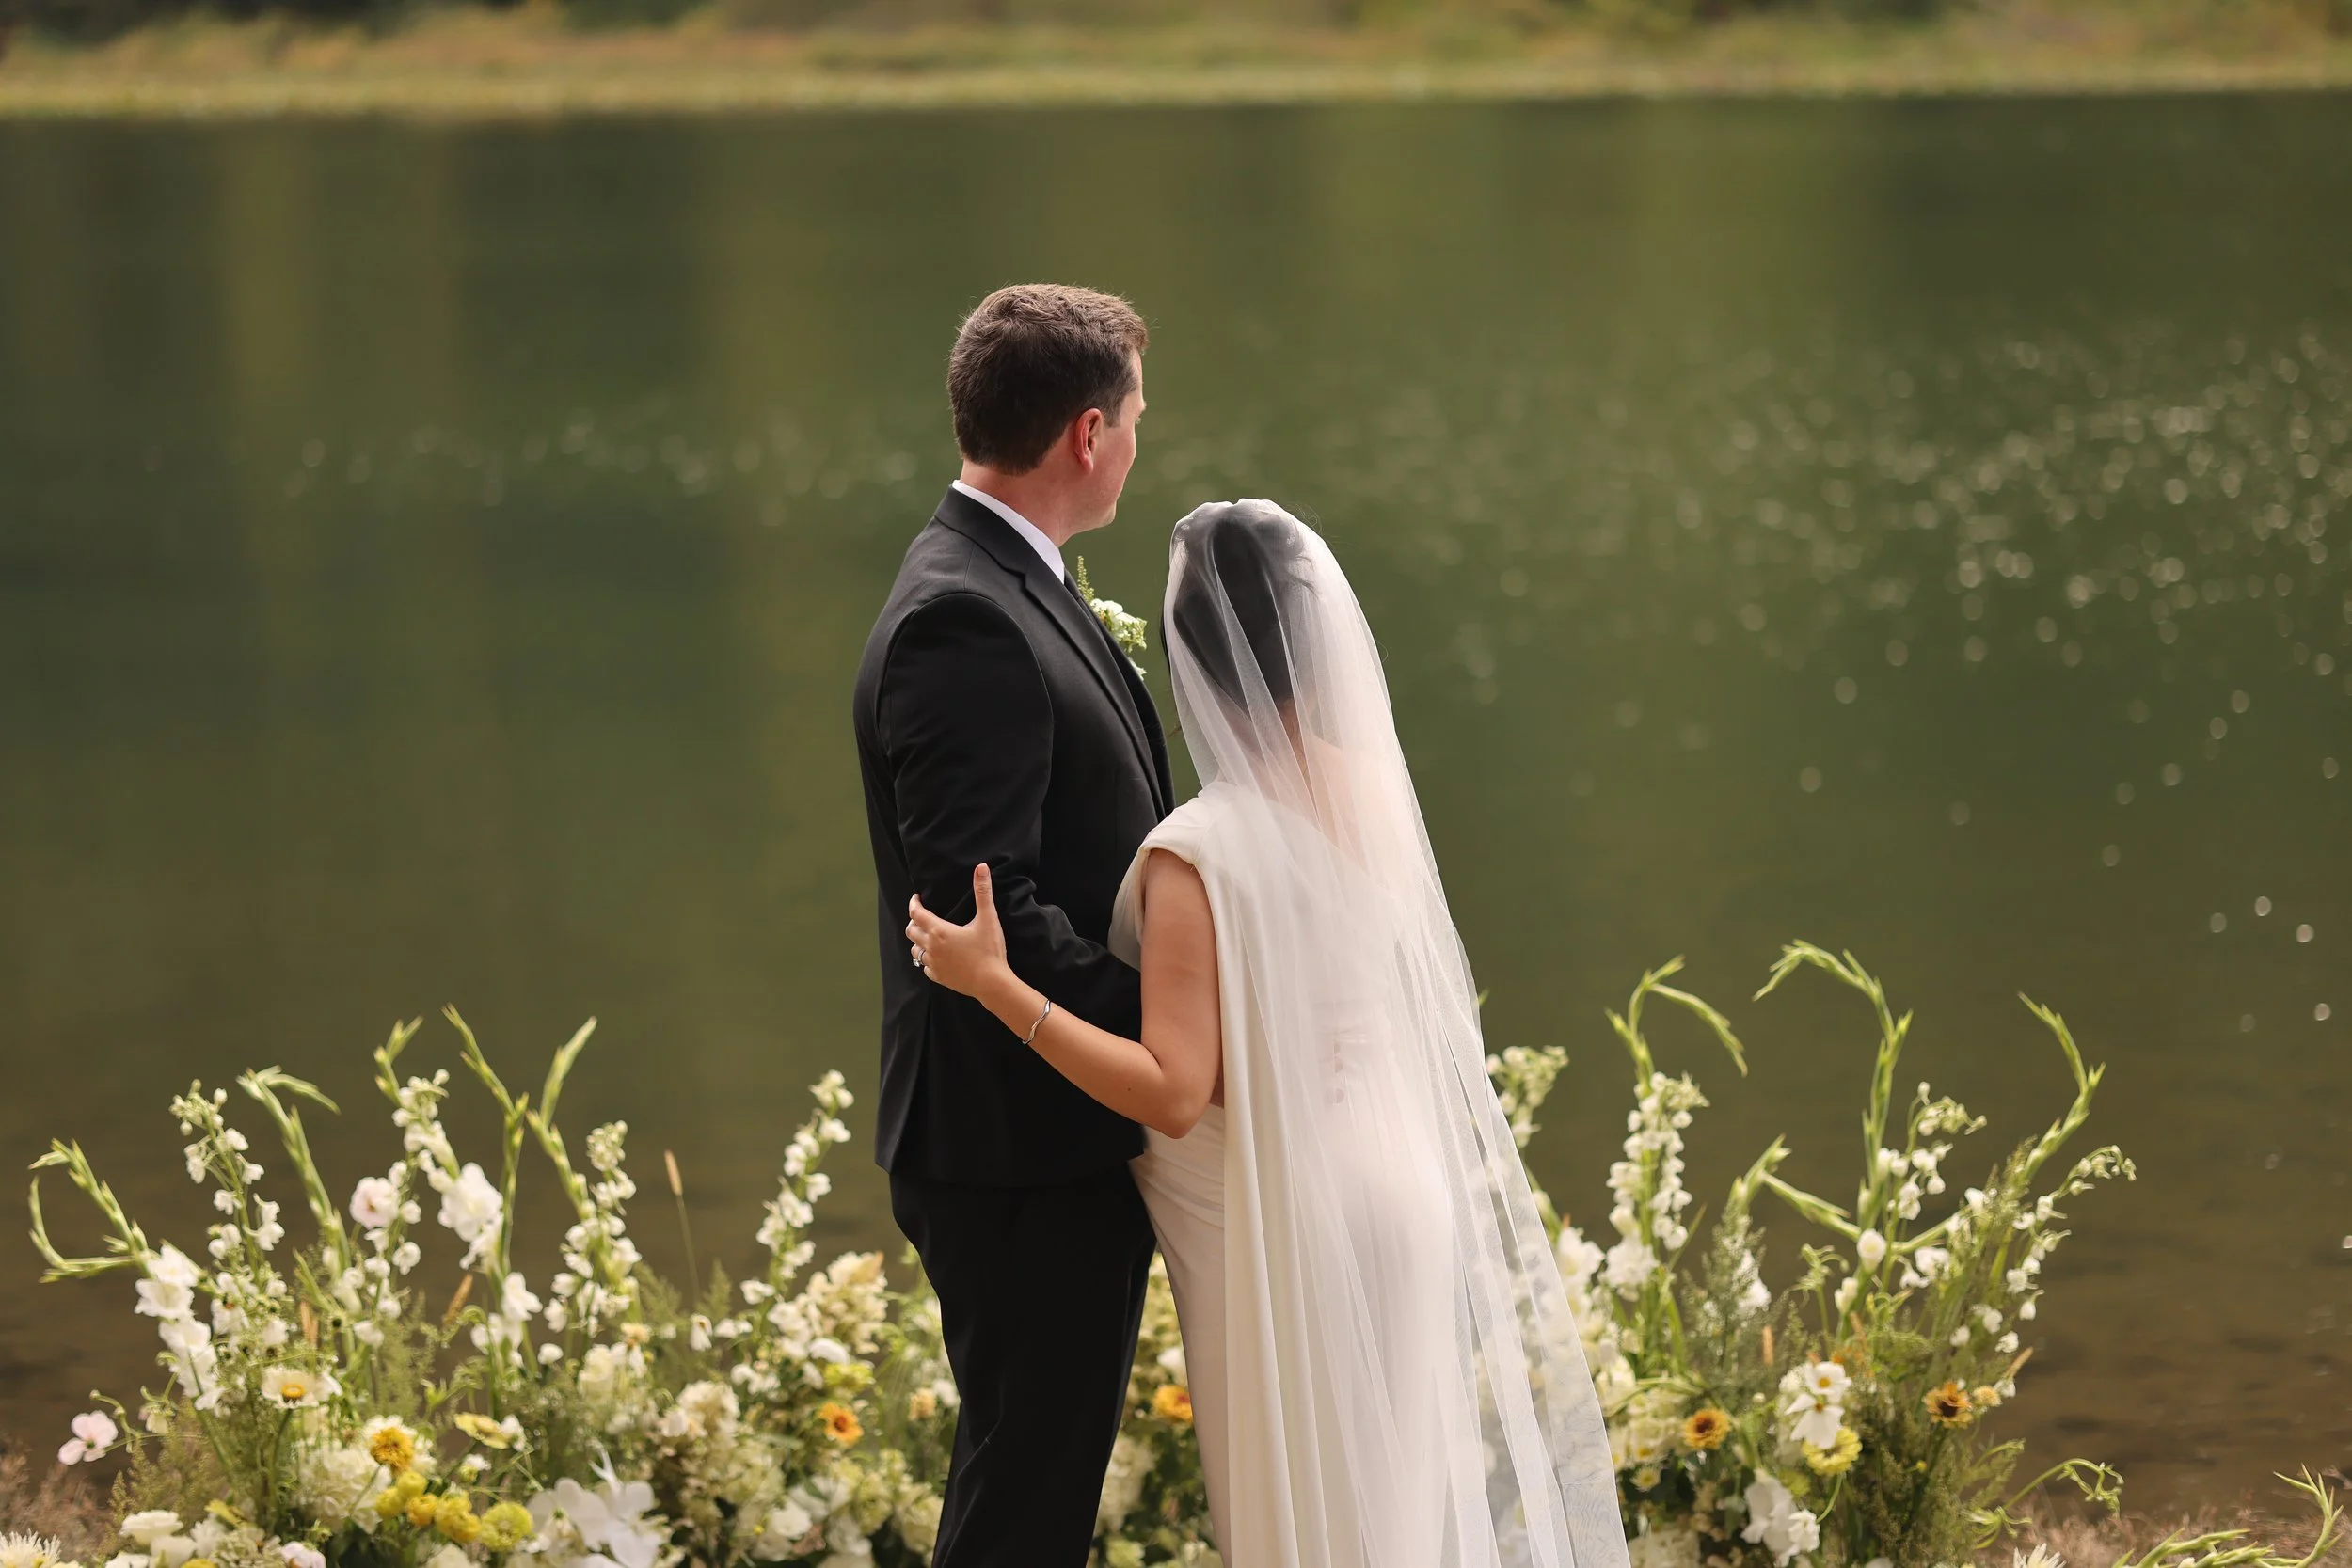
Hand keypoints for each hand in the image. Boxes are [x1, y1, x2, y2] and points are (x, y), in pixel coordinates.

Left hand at [906, 864, 1012, 1002]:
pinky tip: (936, 957)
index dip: (914, 903)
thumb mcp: (988, 919)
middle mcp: (931, 947)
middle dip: (914, 921)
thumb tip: (981, 867)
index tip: (917, 898)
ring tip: (927, 936)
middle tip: (922, 915)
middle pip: (911, 931)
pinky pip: (925, 967)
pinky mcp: (939, 977)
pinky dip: (927, 960)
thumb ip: (983, 892)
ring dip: (918, 941)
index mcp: (939, 931)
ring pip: (915, 950)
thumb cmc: (990, 950)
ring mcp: (934, 964)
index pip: (916, 913)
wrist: (992, 983)